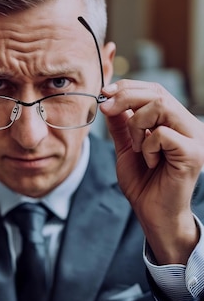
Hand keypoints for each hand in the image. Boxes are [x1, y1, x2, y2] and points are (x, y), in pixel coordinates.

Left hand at [100, 79, 203, 263]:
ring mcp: (194, 138)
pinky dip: (147, 146)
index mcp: (175, 121)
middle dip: (125, 97)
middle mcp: (189, 125)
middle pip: (158, 93)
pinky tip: (150, 162)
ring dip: (137, 123)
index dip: (129, 86)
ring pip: (162, 106)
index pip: (155, 90)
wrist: (153, 214)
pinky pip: (163, 134)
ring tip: (136, 146)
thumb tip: (110, 99)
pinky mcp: (193, 153)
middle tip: (106, 108)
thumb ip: (121, 123)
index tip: (105, 92)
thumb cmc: (143, 184)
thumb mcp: (126, 147)